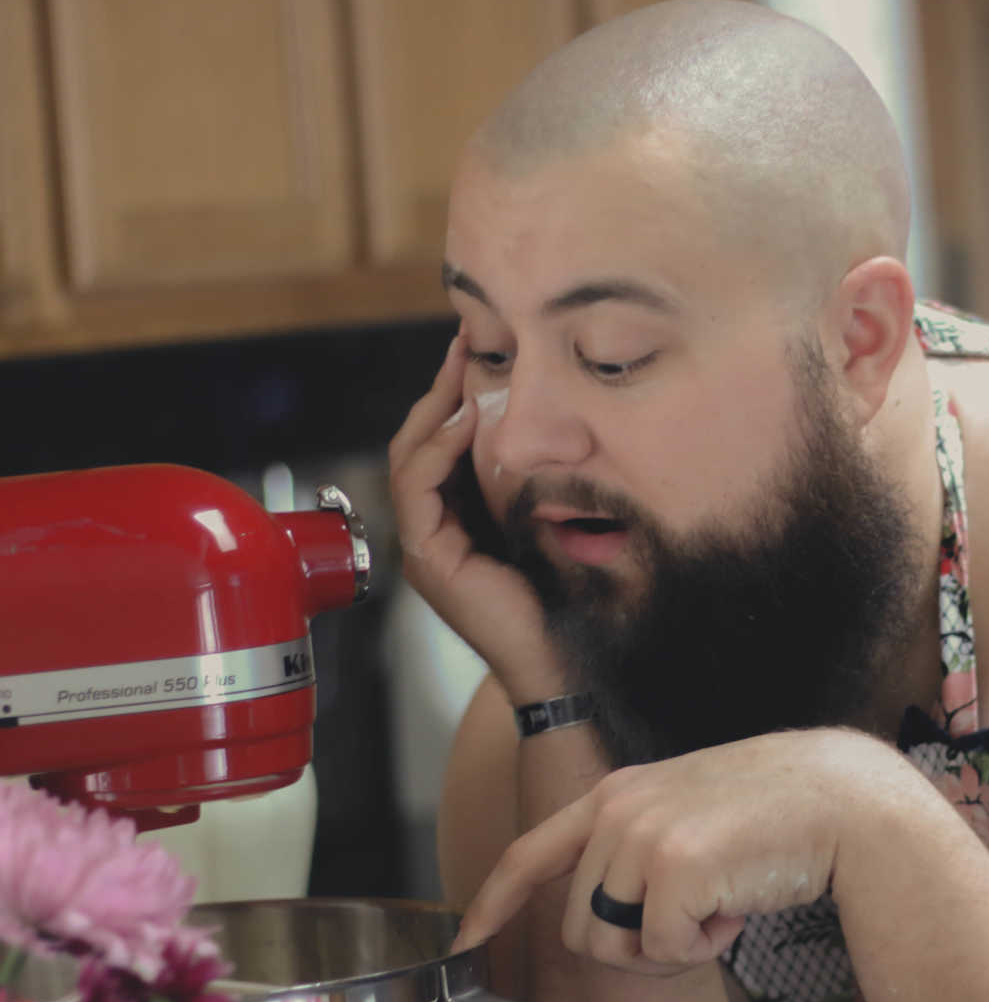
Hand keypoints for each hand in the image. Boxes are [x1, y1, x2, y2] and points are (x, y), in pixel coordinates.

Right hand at [388, 336, 559, 700]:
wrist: (562, 660)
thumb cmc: (566, 598)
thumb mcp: (549, 522)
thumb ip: (534, 481)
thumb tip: (555, 427)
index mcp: (456, 521)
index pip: (439, 446)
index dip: (452, 397)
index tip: (476, 352)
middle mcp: (431, 531)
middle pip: (416, 444)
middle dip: (438, 390)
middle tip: (464, 341)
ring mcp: (423, 547)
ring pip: (409, 461)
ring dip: (434, 411)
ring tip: (462, 370)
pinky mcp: (427, 560)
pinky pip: (417, 492)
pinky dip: (436, 453)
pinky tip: (462, 423)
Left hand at [452, 728, 931, 973]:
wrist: (843, 801)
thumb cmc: (778, 814)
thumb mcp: (689, 812)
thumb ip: (638, 847)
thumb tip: (607, 918)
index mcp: (616, 793)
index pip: (531, 851)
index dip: (494, 900)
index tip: (469, 937)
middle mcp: (618, 809)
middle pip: (579, 926)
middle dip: (633, 944)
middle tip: (697, 916)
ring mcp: (642, 836)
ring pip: (613, 946)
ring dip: (668, 946)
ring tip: (718, 904)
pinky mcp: (673, 867)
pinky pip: (662, 950)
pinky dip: (702, 948)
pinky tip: (738, 908)